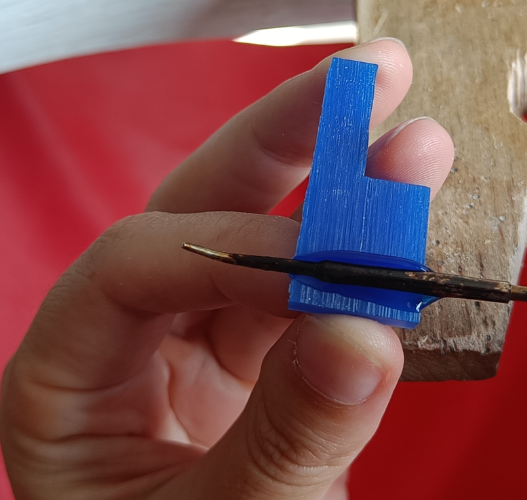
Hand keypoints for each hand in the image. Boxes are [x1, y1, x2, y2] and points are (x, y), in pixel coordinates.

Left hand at [0, 39, 453, 499]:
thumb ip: (292, 436)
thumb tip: (363, 332)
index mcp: (65, 380)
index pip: (133, 265)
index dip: (235, 248)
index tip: (331, 262)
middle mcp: (125, 340)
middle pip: (196, 204)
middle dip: (288, 141)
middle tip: (373, 84)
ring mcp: (191, 344)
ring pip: (262, 237)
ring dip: (340, 187)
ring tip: (409, 139)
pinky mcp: (250, 360)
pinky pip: (304, 294)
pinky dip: (355, 265)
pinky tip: (401, 227)